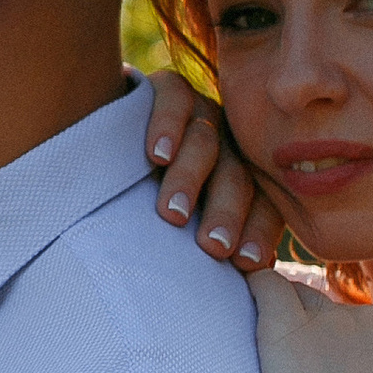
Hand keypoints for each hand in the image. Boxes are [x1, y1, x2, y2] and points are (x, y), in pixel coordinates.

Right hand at [143, 70, 289, 270]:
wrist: (111, 140)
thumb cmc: (150, 202)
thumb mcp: (187, 226)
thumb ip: (210, 245)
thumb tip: (245, 283)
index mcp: (244, 178)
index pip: (262, 205)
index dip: (256, 232)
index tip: (244, 262)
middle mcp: (228, 144)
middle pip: (237, 176)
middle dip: (226, 213)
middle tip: (212, 246)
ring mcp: (201, 114)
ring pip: (205, 143)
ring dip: (190, 180)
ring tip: (171, 213)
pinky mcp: (168, 89)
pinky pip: (174, 100)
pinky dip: (166, 127)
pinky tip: (156, 155)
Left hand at [248, 266, 372, 372]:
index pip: (358, 323)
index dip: (332, 341)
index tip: (313, 368)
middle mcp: (372, 320)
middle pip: (327, 307)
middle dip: (307, 326)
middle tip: (285, 367)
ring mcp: (332, 320)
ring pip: (298, 296)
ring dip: (282, 316)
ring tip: (264, 352)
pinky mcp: (290, 326)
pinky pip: (267, 286)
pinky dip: (251, 288)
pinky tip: (237, 294)